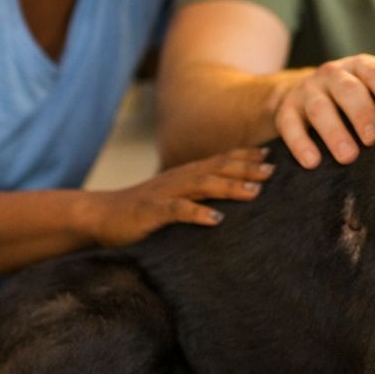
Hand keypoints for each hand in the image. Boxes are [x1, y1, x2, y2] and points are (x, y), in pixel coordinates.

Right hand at [86, 147, 274, 246]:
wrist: (101, 216)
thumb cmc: (143, 210)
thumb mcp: (175, 198)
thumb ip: (200, 193)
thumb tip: (233, 198)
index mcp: (186, 175)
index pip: (220, 159)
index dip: (245, 155)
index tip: (272, 154)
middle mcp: (179, 178)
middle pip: (217, 168)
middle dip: (246, 167)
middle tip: (273, 171)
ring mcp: (165, 193)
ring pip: (202, 184)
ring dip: (229, 186)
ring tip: (255, 192)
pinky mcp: (151, 211)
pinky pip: (177, 211)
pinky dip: (197, 213)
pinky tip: (217, 219)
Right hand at [274, 54, 374, 167]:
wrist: (301, 94)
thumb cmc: (351, 102)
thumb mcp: (369, 95)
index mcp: (360, 68)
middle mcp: (333, 74)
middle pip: (347, 90)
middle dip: (362, 115)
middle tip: (373, 140)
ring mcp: (307, 90)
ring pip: (319, 108)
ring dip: (334, 132)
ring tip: (348, 156)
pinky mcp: (286, 109)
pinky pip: (290, 125)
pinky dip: (300, 144)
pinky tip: (312, 162)